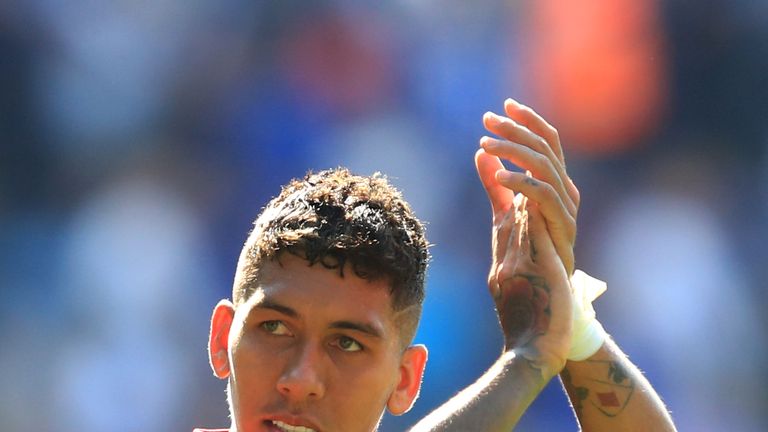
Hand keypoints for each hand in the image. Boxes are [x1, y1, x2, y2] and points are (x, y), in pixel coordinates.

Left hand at [478, 99, 579, 274]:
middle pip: (546, 148)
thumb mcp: (503, 216)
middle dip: (516, 129)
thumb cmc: (524, 262)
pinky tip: (499, 174)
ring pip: (546, 166)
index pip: (547, 143)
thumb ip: (496, 186)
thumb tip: (482, 152)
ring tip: (486, 143)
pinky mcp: (562, 228)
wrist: (538, 306)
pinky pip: (544, 195)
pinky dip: (522, 180)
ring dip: (514, 150)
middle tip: (488, 119)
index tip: (503, 106)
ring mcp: (567, 211)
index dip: (528, 121)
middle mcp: (566, 194)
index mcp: (555, 188)